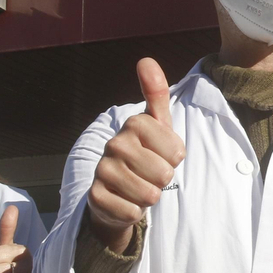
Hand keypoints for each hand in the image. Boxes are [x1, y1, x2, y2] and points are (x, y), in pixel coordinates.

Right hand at [88, 58, 184, 251]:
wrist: (118, 190)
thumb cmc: (145, 154)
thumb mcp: (157, 125)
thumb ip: (156, 93)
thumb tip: (145, 60)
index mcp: (133, 124)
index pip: (176, 152)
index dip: (175, 159)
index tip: (161, 154)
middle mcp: (114, 144)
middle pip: (163, 174)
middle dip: (162, 180)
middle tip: (149, 173)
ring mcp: (102, 170)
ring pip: (149, 195)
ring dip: (149, 196)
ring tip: (139, 186)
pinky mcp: (95, 197)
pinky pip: (132, 212)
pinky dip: (135, 212)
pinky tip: (125, 200)